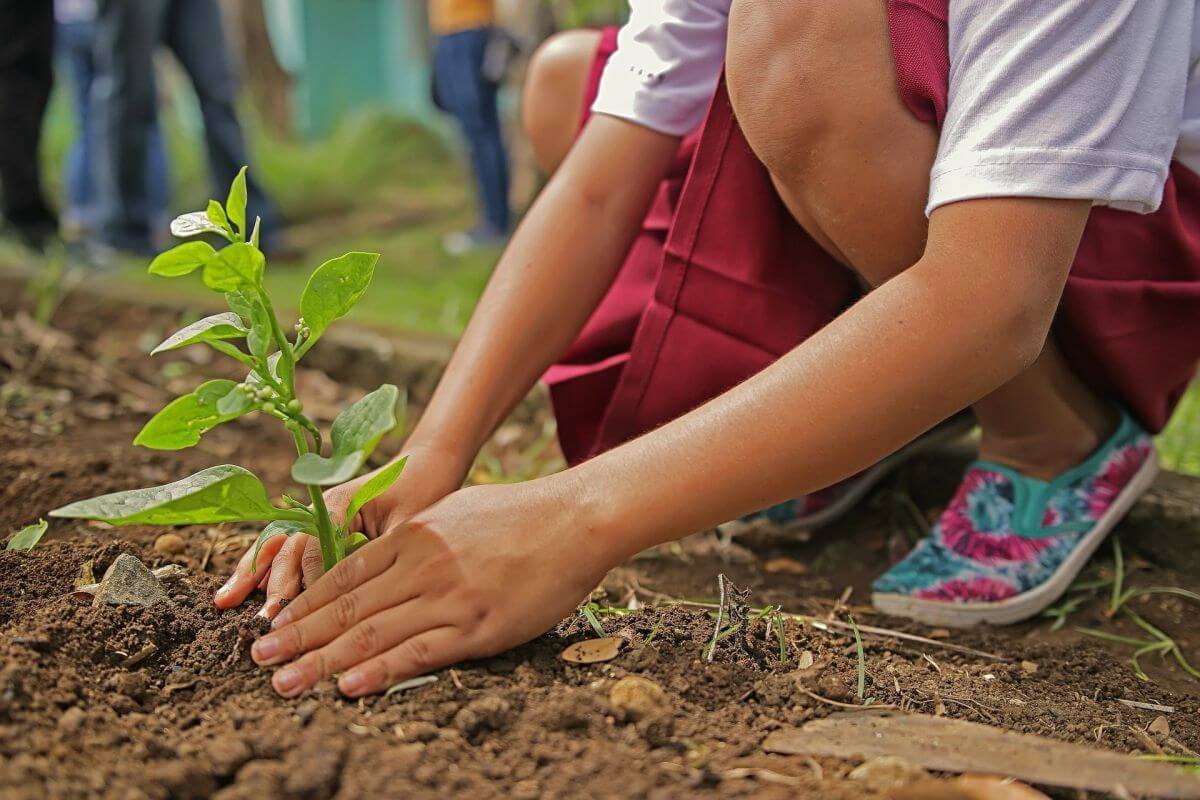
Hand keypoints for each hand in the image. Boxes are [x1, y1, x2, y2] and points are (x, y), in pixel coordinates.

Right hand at [214, 441, 467, 616]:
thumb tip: (364, 591)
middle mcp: (319, 508)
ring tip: (224, 603)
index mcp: (341, 502)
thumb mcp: (410, 523)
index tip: (306, 612)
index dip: (310, 579)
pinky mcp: (314, 528)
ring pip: (275, 546)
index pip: (316, 544)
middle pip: (289, 547)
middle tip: (265, 620)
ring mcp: (312, 516)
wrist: (425, 465)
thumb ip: (384, 551)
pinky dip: (258, 570)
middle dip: (274, 585)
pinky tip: (235, 592)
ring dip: (251, 575)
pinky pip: (281, 548)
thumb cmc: (422, 493)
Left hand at [248, 476, 612, 697]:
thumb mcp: (457, 512)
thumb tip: (391, 557)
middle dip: (298, 635)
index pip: (344, 575)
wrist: (576, 518)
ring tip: (285, 682)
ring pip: (372, 633)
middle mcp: (421, 564)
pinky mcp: (477, 625)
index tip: (275, 624)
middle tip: (259, 658)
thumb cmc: (522, 515)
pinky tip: (349, 685)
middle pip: (347, 607)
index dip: (305, 603)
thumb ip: (420, 537)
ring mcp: (448, 595)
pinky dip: (380, 671)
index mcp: (413, 535)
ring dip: (322, 660)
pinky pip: (419, 652)